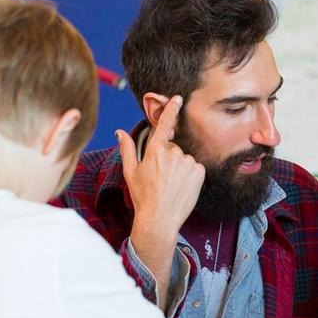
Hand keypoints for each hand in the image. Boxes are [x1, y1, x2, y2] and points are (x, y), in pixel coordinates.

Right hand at [116, 95, 204, 280]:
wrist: (160, 219)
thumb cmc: (143, 196)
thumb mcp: (131, 172)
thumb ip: (126, 149)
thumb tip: (119, 132)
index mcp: (155, 151)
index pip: (164, 125)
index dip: (171, 109)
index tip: (178, 97)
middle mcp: (173, 153)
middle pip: (174, 148)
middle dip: (169, 159)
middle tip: (162, 178)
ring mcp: (187, 162)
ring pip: (185, 158)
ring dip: (180, 168)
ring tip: (172, 185)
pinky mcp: (199, 171)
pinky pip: (195, 167)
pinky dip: (190, 175)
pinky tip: (182, 187)